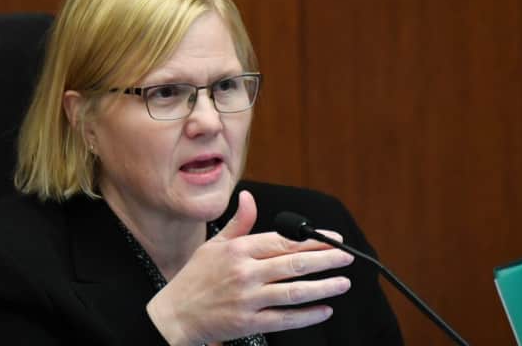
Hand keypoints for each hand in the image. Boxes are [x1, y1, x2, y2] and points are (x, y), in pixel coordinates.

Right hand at [146, 190, 353, 345]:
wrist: (174, 315)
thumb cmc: (195, 278)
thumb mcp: (214, 245)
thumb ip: (238, 223)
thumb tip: (248, 198)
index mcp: (239, 250)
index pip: (284, 242)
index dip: (313, 240)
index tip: (333, 239)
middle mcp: (245, 272)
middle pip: (294, 264)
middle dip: (326, 260)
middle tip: (347, 257)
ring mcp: (248, 299)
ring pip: (294, 291)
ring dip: (323, 287)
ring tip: (343, 282)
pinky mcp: (248, 323)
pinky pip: (284, 319)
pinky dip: (307, 315)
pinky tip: (324, 310)